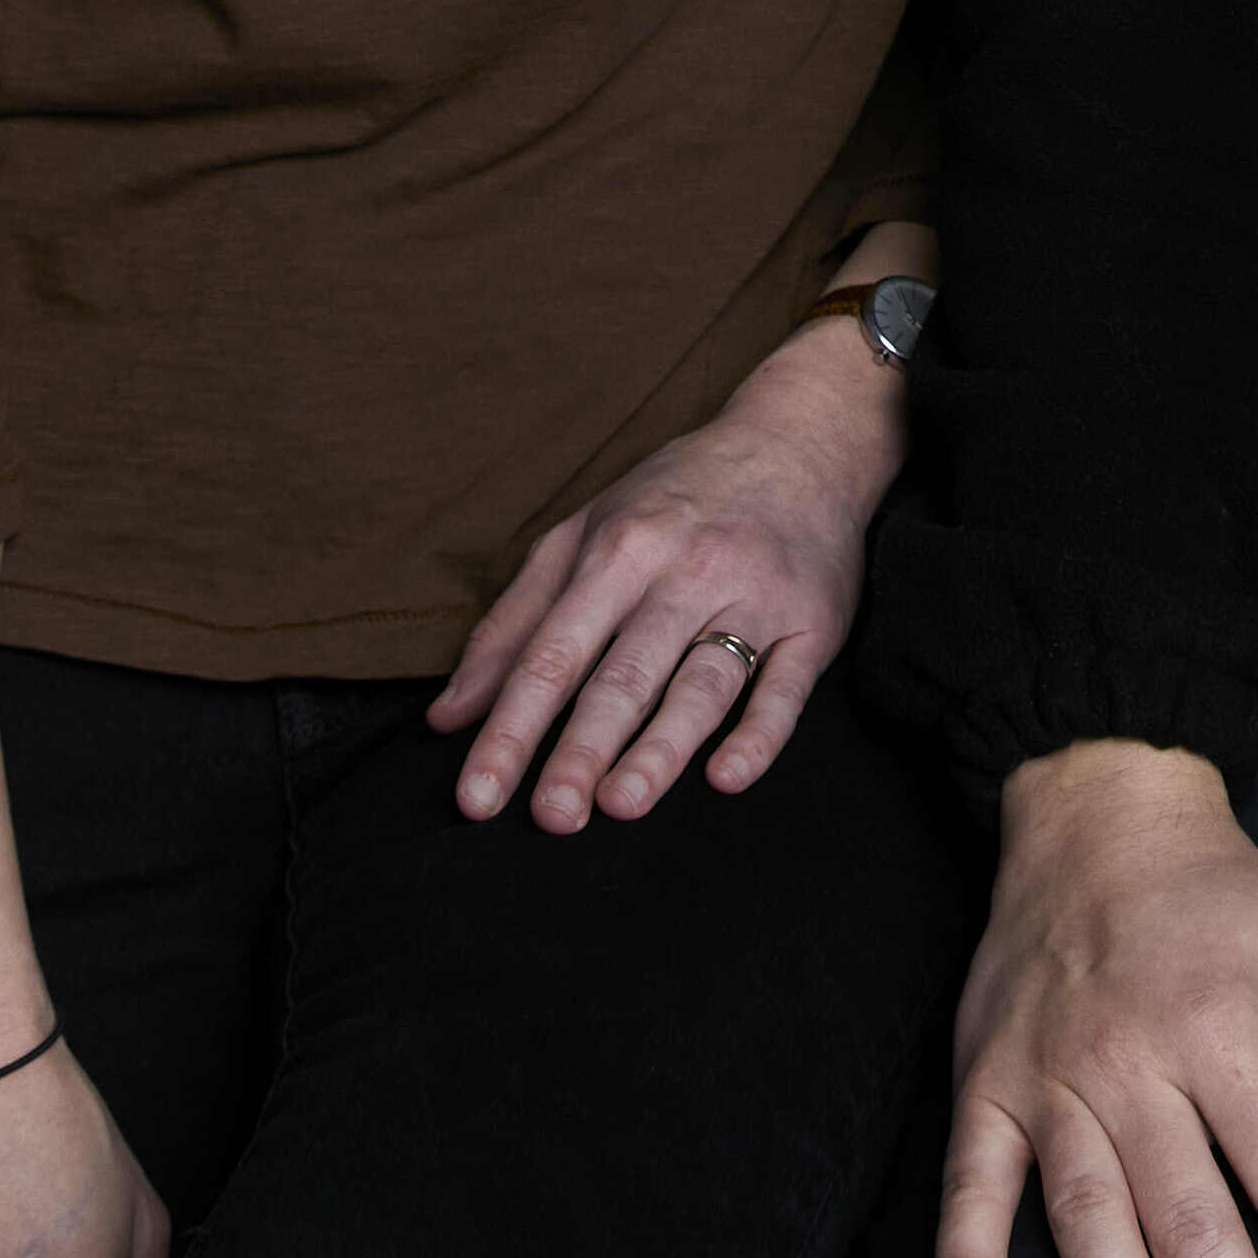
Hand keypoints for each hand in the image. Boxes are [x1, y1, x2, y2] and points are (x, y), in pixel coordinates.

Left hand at [425, 305, 899, 830]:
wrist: (801, 440)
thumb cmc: (675, 497)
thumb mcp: (582, 534)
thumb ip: (513, 624)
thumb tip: (447, 716)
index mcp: (618, 550)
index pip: (551, 654)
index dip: (511, 728)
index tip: (476, 797)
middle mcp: (684, 573)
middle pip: (625, 673)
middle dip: (582, 748)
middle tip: (550, 818)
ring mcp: (751, 598)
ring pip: (702, 683)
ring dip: (662, 746)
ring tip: (621, 804)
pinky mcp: (810, 623)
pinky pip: (786, 687)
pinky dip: (760, 734)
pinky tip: (728, 776)